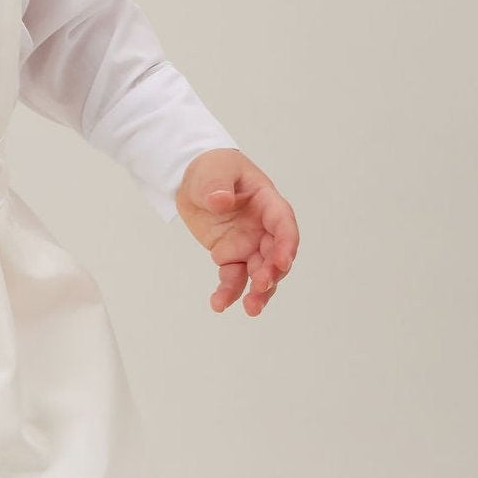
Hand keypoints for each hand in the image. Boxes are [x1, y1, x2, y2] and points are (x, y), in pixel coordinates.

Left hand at [175, 148, 298, 316]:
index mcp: (267, 203)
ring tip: (251, 308)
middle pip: (275, 254)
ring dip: (258, 291)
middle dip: (272, 273)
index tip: (282, 261)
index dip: (286, 244)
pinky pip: (233, 278)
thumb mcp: (214, 170)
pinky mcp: (230, 256)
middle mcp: (263, 227)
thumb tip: (220, 200)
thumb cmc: (212, 168)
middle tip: (262, 286)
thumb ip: (218, 185)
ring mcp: (249, 244)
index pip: (283, 224)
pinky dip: (228, 292)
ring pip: (260, 273)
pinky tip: (219, 304)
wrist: (191, 179)